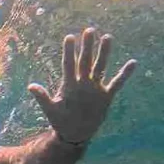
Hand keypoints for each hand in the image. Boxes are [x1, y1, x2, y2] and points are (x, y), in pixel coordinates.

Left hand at [28, 28, 136, 145]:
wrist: (74, 133)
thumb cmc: (60, 121)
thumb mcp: (50, 110)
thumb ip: (42, 97)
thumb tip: (30, 86)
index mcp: (68, 85)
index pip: (69, 64)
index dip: (69, 51)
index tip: (69, 37)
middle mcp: (82, 83)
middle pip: (85, 61)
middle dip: (87, 47)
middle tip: (89, 30)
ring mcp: (95, 88)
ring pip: (100, 67)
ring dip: (104, 54)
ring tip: (107, 37)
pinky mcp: (105, 96)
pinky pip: (116, 83)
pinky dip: (124, 74)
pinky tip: (133, 62)